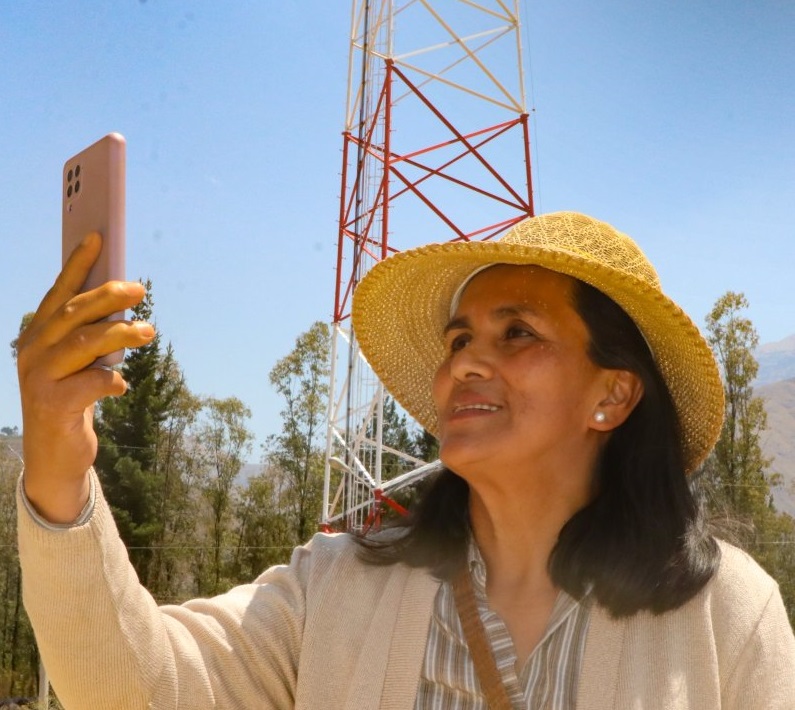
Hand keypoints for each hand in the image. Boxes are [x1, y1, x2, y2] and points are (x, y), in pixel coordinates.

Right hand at [17, 232, 155, 522]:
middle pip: (74, 314)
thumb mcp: (79, 361)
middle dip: (108, 296)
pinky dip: (111, 380)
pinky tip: (121, 385)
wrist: (55, 455)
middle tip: (139, 290)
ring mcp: (40, 378)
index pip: (59, 293)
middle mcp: (34, 352)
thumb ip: (91, 333)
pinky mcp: (55, 406)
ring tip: (148, 331)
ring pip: (84, 344)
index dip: (77, 264)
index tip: (98, 237)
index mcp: (38, 334)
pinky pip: (90, 383)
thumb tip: (122, 298)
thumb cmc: (72, 398)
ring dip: (121, 334)